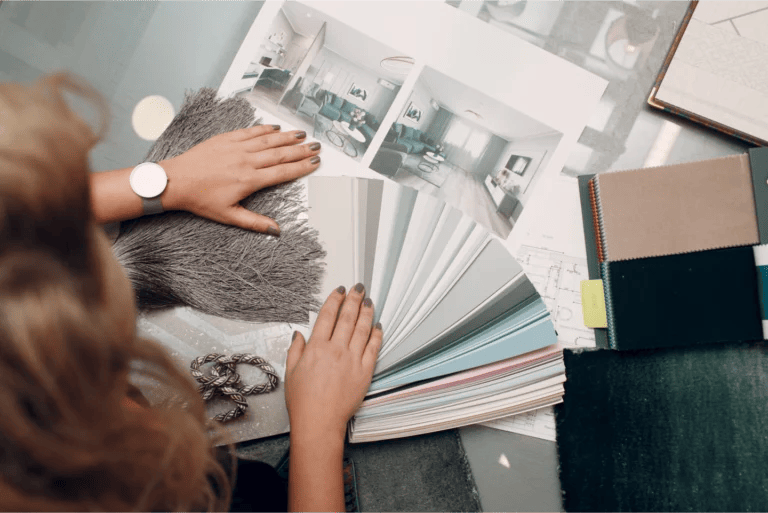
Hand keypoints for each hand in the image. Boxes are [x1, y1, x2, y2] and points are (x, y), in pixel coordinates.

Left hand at [160, 125, 320, 233]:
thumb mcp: (229, 216)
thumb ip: (255, 222)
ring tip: (302, 134)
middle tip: (316, 146)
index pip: (282, 172)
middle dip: (300, 150)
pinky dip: (264, 129)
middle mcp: (246, 161)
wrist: (174, 181)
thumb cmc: (200, 200)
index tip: (314, 163)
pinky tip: (275, 127)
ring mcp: (236, 148)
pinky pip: (250, 131)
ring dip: (287, 136)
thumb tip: (275, 230)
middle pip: (280, 154)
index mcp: (249, 180)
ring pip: (268, 140)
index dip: (301, 167)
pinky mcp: (225, 139)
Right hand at [285, 284, 382, 443]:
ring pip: (362, 329)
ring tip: (369, 301)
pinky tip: (378, 326)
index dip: (335, 300)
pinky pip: (373, 348)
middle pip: (347, 317)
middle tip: (359, 288)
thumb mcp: (290, 372)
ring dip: (366, 312)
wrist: (319, 422)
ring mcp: (352, 360)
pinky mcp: (365, 372)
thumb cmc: (303, 401)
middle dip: (354, 299)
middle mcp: (336, 350)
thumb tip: (299, 334)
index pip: (327, 315)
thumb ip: (295, 350)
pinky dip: (376, 335)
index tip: (340, 290)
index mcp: (316, 347)